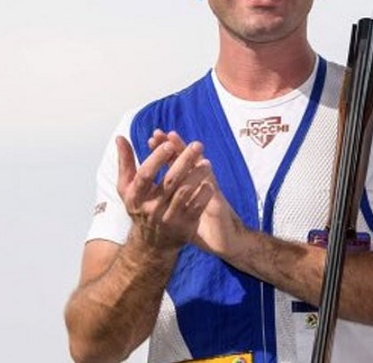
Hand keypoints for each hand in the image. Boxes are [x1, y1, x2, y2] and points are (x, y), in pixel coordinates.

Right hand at [116, 131, 214, 251]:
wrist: (151, 245)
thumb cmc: (140, 208)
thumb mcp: (127, 189)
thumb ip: (125, 163)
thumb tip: (120, 138)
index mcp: (135, 197)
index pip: (145, 175)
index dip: (156, 158)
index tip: (168, 143)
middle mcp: (151, 208)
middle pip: (169, 181)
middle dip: (184, 161)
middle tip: (197, 145)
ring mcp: (169, 218)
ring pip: (185, 193)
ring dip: (197, 176)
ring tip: (206, 162)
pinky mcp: (184, 227)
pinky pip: (197, 207)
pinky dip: (204, 194)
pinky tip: (210, 182)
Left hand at [147, 130, 245, 259]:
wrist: (224, 240)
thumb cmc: (199, 225)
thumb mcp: (180, 212)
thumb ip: (165, 199)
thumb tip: (148, 188)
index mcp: (185, 185)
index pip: (172, 162)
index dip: (163, 150)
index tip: (152, 138)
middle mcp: (198, 183)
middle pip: (184, 159)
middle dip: (174, 145)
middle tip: (163, 132)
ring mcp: (208, 189)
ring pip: (199, 166)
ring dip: (189, 154)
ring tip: (181, 139)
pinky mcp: (216, 200)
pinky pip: (211, 185)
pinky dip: (206, 174)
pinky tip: (202, 162)